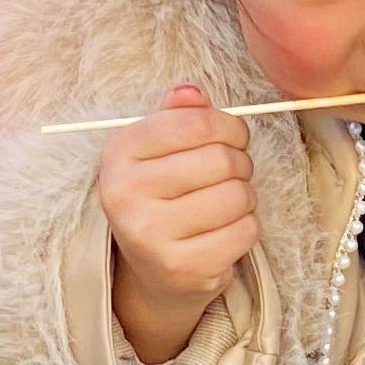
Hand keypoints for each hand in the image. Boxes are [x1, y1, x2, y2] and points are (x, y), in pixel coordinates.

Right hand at [100, 85, 258, 364]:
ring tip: (224, 204)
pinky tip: (223, 231)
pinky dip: (245, 228)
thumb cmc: (162, 198)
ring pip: (238, 195)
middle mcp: (126, 193)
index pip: (195, 122)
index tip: (233, 137)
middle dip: (239, 164)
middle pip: (221, 159)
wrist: (151, 272)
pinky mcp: (181, 268)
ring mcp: (150, 235)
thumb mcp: (159, 151)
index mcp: (119, 153)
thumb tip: (191, 92)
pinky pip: (245, 231)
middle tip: (230, 175)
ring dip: (244, 197)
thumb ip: (178, 116)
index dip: (229, 126)